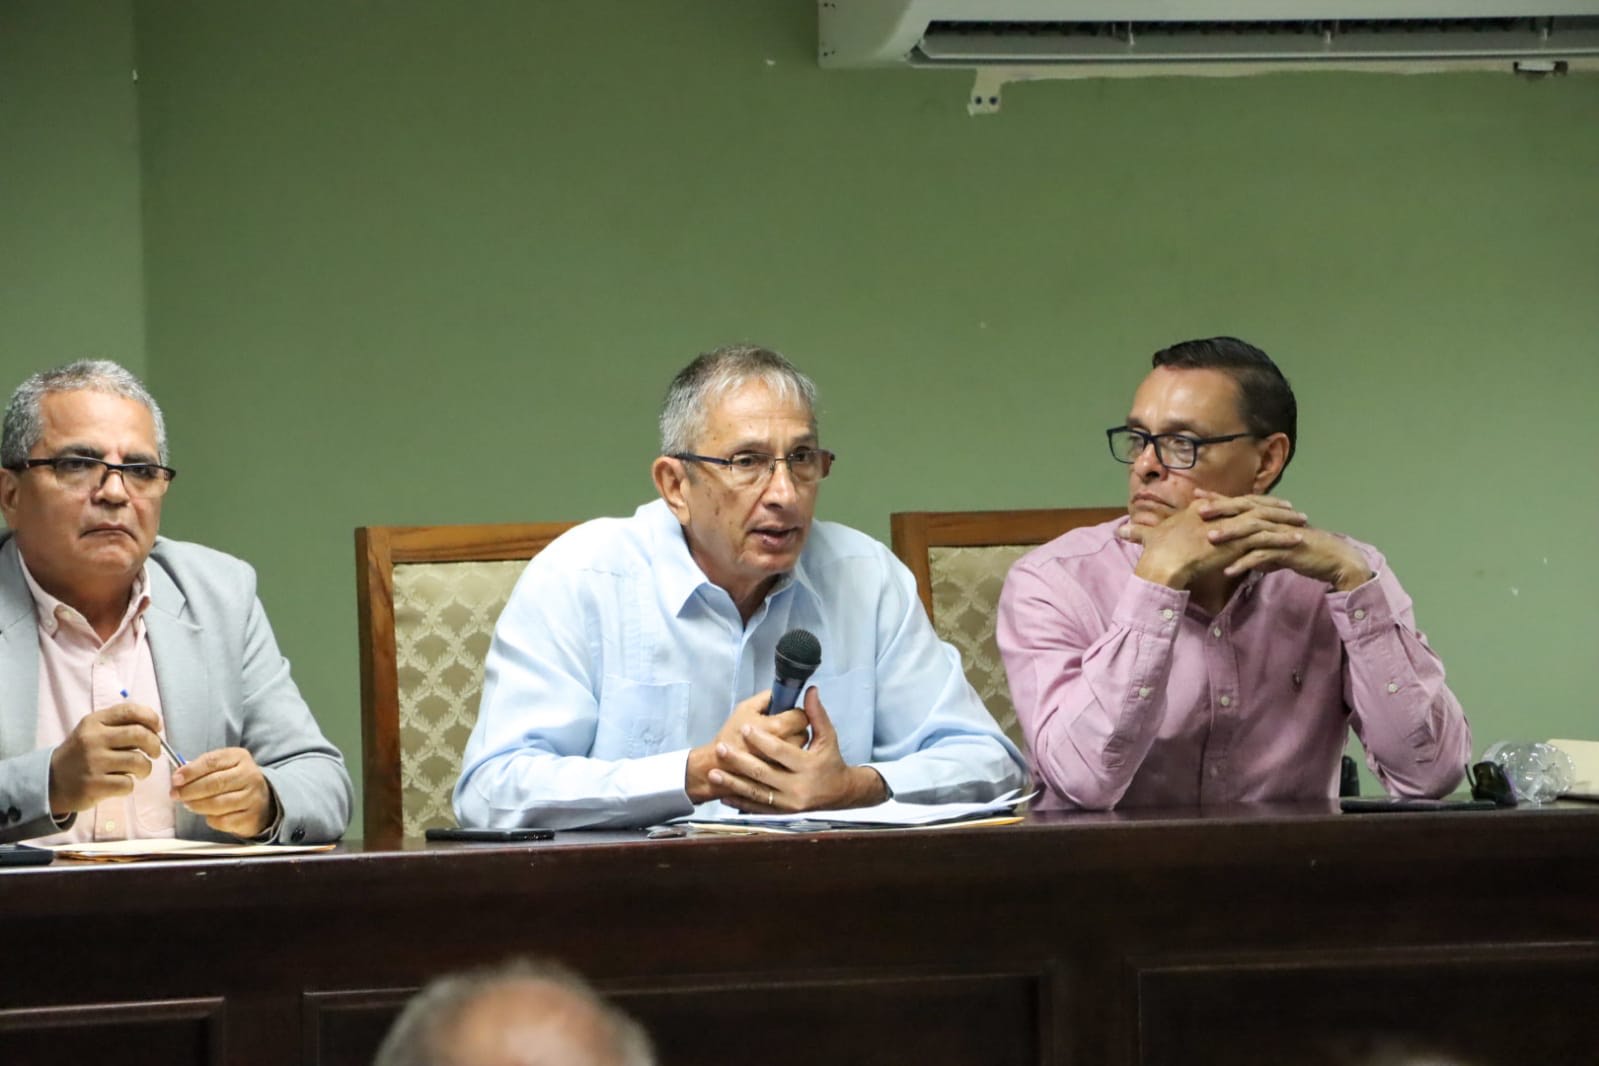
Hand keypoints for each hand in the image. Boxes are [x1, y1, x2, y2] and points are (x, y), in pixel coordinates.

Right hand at [48, 702, 162, 813]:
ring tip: (139, 771)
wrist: (52, 780)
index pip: (130, 711)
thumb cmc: (82, 754)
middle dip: (155, 744)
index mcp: (94, 722)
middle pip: (139, 735)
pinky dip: (130, 785)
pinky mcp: (94, 785)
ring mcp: (93, 763)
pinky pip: (128, 784)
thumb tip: (156, 728)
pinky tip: (121, 783)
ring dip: (145, 768)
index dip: (151, 717)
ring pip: (138, 761)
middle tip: (154, 753)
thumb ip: (120, 725)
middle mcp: (93, 739)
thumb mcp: (94, 731)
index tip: (157, 728)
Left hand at [171, 747, 275, 837]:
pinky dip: (211, 819)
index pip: (212, 761)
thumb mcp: (221, 767)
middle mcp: (250, 775)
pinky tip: (208, 815)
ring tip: (188, 805)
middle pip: (214, 783)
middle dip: (190, 790)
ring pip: (217, 803)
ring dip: (197, 805)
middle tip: (176, 795)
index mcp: (240, 757)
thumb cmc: (232, 782)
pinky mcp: (251, 816)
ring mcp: (253, 797)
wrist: (260, 801)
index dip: (191, 771)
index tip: (175, 780)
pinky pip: (223, 821)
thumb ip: (201, 770)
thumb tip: (177, 779)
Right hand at [685, 690, 807, 803]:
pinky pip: (793, 765)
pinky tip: (775, 757)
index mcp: (778, 727)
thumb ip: (767, 697)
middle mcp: (786, 747)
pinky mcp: (782, 777)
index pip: (802, 716)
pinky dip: (788, 761)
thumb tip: (783, 693)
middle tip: (781, 729)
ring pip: (801, 750)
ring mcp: (786, 765)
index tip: (787, 714)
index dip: (795, 713)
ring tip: (776, 743)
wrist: (717, 766)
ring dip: (794, 745)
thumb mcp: (745, 708)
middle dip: (795, 729)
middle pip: (804, 733)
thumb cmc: (730, 736)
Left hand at [710, 687, 887, 812]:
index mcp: (809, 765)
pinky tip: (724, 794)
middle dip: (740, 760)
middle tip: (721, 748)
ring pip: (756, 792)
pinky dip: (740, 801)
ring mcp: (789, 802)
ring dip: (733, 783)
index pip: (780, 751)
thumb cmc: (830, 760)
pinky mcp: (782, 813)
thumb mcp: (828, 737)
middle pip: (763, 772)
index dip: (761, 740)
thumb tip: (810, 690)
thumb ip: (817, 714)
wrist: (839, 793)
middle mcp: (798, 786)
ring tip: (714, 773)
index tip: (744, 728)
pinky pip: (757, 807)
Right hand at [1121, 491, 1307, 589]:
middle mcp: (1217, 513)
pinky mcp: (1236, 542)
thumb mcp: (1148, 538)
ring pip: (1263, 518)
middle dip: (1274, 506)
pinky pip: (1265, 537)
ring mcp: (1228, 526)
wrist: (1161, 566)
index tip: (1265, 503)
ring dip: (1284, 520)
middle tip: (1292, 509)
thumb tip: (1121, 530)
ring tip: (1302, 523)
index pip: (1232, 501)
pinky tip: (1297, 540)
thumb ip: (1139, 532)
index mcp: (1201, 511)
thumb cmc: (1154, 554)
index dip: (1251, 502)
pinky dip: (1282, 538)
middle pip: (1252, 504)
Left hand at [1195, 492, 1371, 588]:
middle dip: (1221, 509)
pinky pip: (1264, 555)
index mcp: (1271, 516)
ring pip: (1253, 530)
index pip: (1241, 502)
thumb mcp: (1278, 547)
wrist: (1335, 560)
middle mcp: (1276, 521)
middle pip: (1245, 511)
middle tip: (1198, 511)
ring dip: (1231, 534)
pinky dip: (1245, 563)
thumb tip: (1246, 557)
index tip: (1196, 495)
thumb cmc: (1305, 552)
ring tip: (1210, 539)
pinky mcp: (1288, 550)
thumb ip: (1261, 548)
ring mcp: (1282, 534)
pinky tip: (1229, 571)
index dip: (1219, 498)